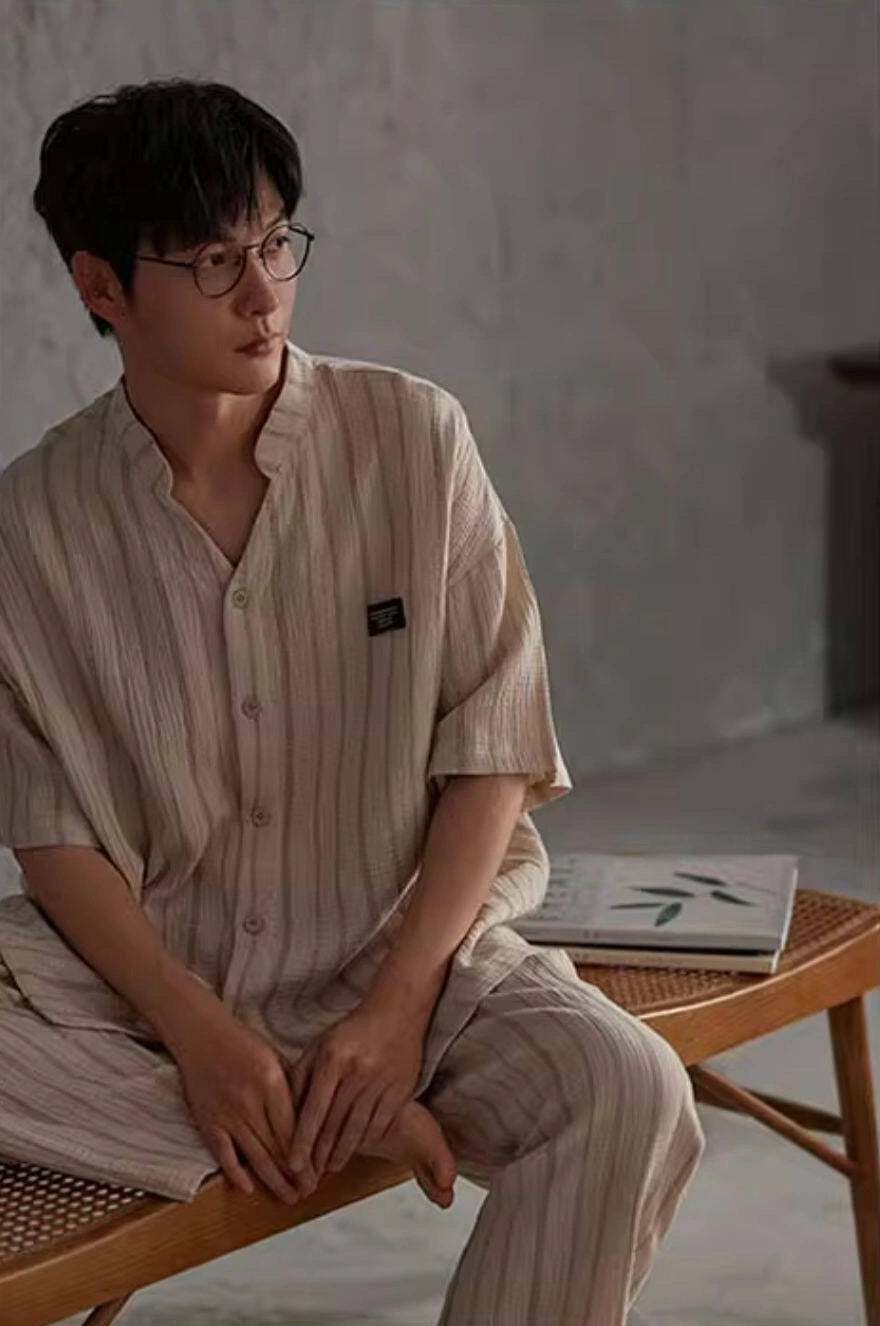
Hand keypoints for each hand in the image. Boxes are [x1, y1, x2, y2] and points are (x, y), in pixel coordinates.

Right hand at [171, 1005, 308, 1204]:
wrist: (201, 1035)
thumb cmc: (241, 1043)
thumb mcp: (275, 1058)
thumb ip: (292, 1089)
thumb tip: (311, 1122)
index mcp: (271, 1083)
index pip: (293, 1130)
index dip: (307, 1157)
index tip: (318, 1173)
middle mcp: (249, 1101)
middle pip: (277, 1148)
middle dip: (295, 1175)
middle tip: (308, 1191)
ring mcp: (226, 1114)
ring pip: (254, 1156)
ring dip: (273, 1181)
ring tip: (289, 1196)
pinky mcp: (207, 1122)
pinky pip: (223, 1154)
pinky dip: (235, 1173)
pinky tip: (249, 1188)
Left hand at [286, 1003, 423, 1188]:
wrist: (397, 1012)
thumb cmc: (353, 1030)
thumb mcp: (321, 1045)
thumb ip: (302, 1075)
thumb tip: (284, 1111)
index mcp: (333, 1060)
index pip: (313, 1110)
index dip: (302, 1141)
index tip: (293, 1164)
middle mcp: (357, 1072)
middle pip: (334, 1125)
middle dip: (320, 1154)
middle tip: (309, 1175)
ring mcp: (381, 1082)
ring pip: (358, 1129)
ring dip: (342, 1153)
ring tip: (330, 1167)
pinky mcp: (401, 1090)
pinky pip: (380, 1124)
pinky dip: (366, 1141)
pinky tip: (356, 1150)